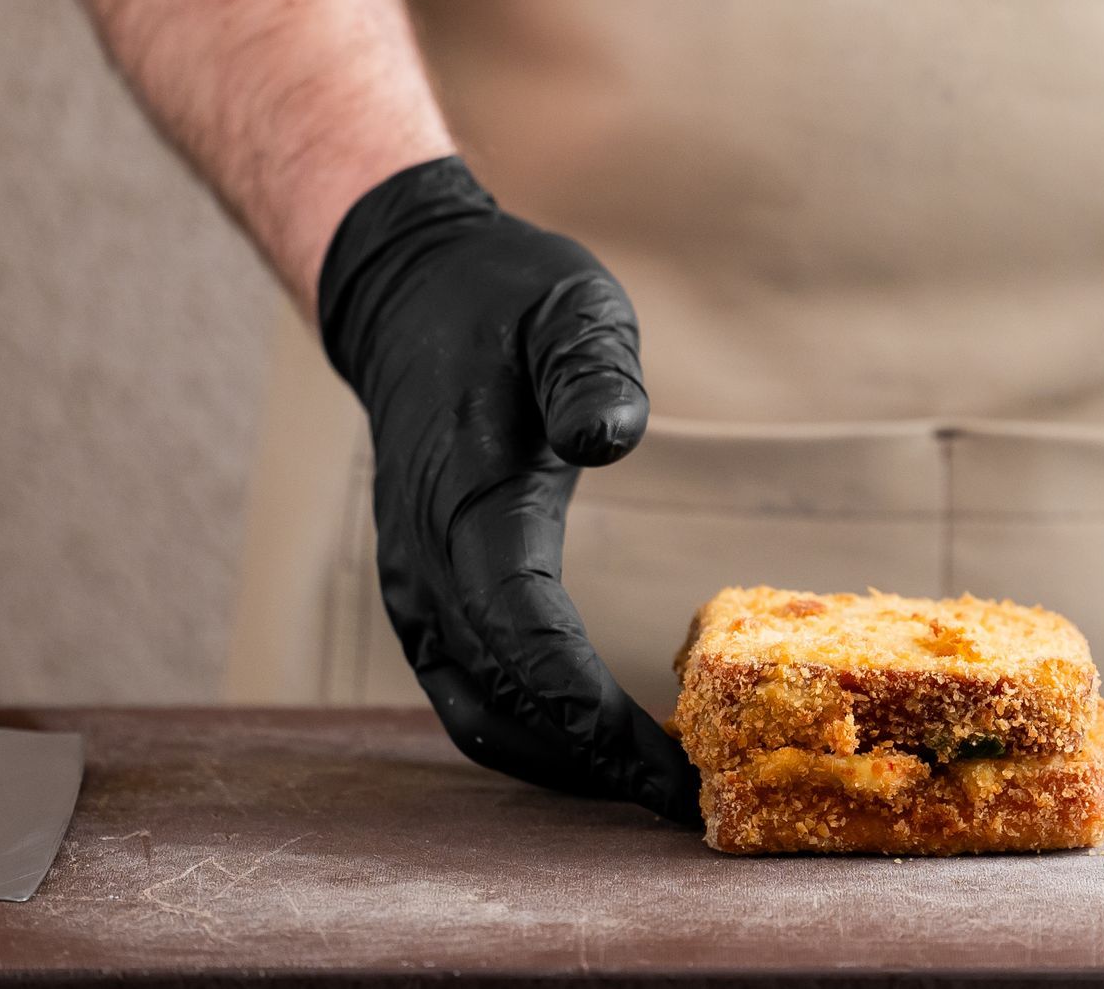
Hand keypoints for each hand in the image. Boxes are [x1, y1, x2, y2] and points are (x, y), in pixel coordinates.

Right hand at [319, 156, 699, 820]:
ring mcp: (416, 588)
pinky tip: (603, 746)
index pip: (523, 637)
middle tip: (694, 805)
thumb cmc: (504, 301)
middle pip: (504, 702)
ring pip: (478, 715)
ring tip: (660, 790)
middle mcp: (424, 565)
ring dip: (564, 765)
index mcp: (464, 501)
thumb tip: (608, 437)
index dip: (592, 716)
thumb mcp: (568, 304)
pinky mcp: (428, 597)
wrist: (409, 298)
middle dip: (595, 766)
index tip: (670, 773)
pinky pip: (472, 694)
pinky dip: (534, 736)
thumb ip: (588, 367)